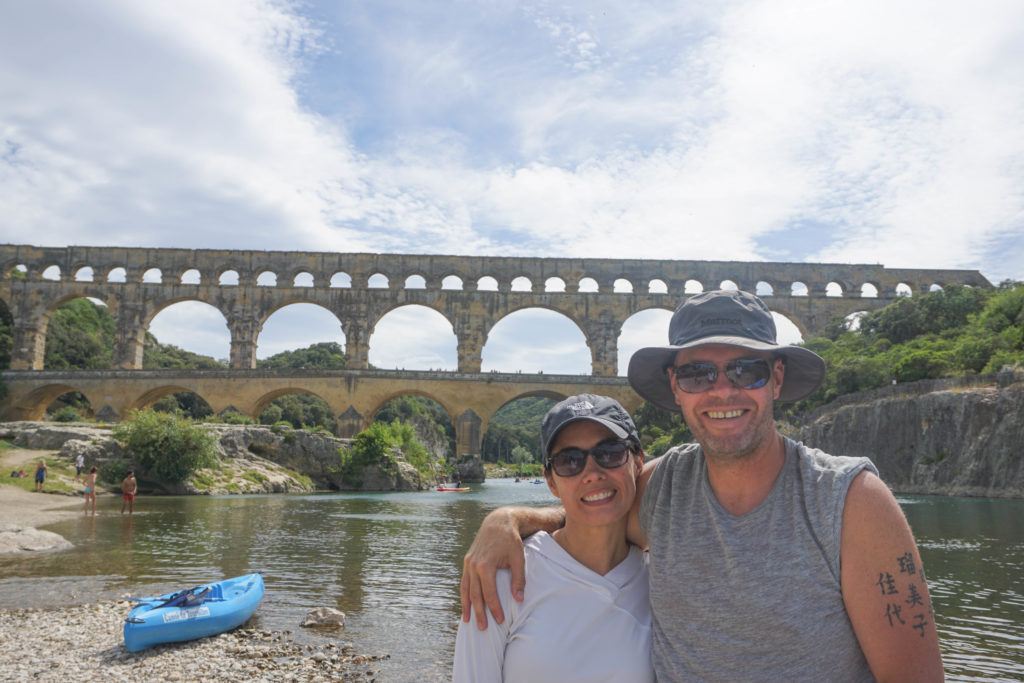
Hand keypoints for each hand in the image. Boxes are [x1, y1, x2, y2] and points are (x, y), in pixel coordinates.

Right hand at [460, 508, 526, 628]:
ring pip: (466, 589)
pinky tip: (466, 604)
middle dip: (479, 612)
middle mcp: (473, 565)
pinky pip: (464, 581)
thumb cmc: (511, 540)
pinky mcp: (467, 561)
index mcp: (485, 565)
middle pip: (475, 594)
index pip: (489, 593)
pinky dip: (464, 594)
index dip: (494, 608)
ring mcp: (468, 563)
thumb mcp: (518, 558)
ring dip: (467, 606)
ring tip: (468, 621)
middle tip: (483, 628)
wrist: (498, 522)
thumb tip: (519, 599)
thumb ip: (518, 579)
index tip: (500, 620)